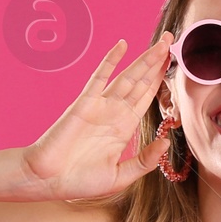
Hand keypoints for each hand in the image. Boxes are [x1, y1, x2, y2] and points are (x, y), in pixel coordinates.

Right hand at [21, 33, 174, 199]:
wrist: (47, 181)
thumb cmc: (80, 181)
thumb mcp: (120, 176)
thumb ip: (144, 161)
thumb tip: (166, 142)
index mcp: (123, 128)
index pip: (146, 97)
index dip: (159, 80)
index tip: (173, 63)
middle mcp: (114, 112)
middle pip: (141, 81)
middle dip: (156, 62)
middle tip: (172, 40)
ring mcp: (100, 106)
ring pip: (127, 76)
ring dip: (144, 59)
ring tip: (161, 42)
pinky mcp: (84, 103)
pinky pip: (99, 77)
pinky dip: (111, 61)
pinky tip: (123, 46)